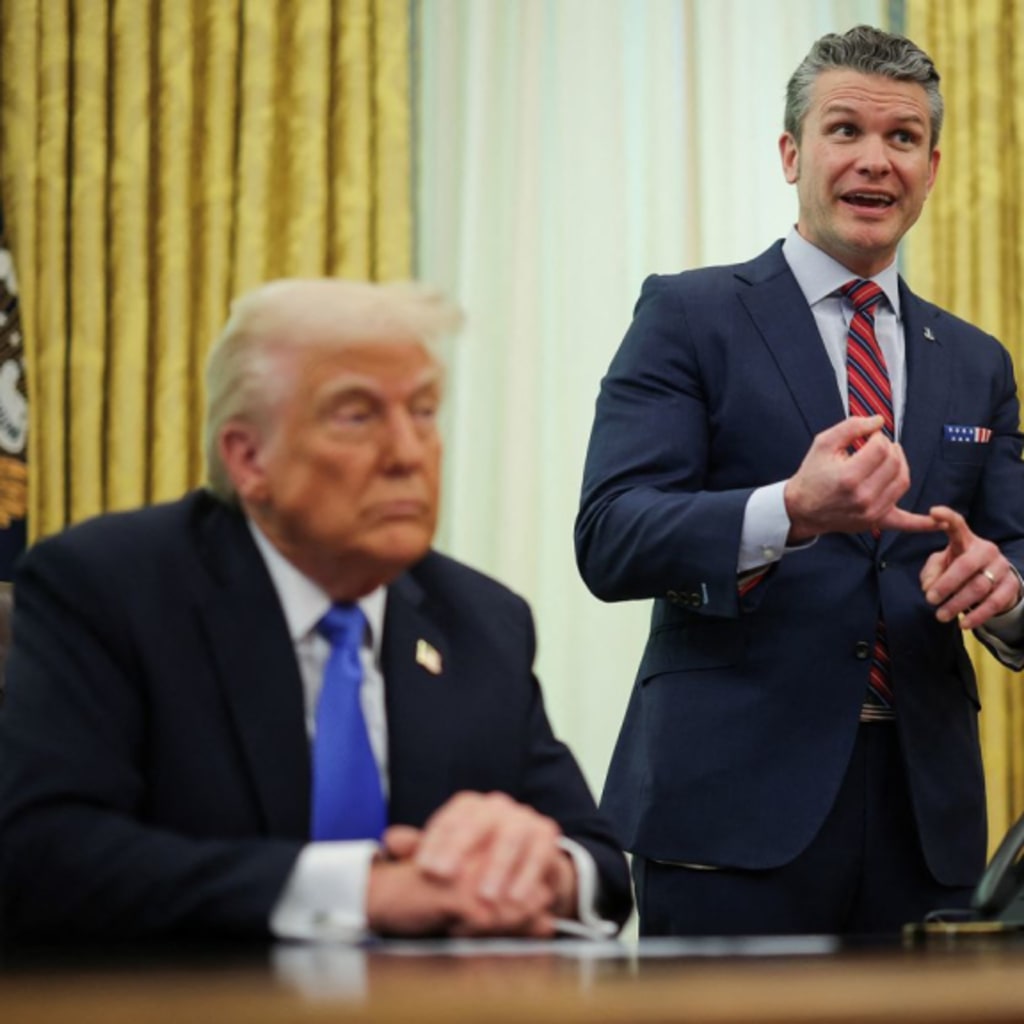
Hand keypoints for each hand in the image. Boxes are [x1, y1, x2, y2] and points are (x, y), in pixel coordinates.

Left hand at [413, 791, 575, 919]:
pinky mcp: (547, 834)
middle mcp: (496, 806)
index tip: (424, 869)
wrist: (526, 862)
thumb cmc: (479, 860)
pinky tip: (516, 899)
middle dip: (459, 848)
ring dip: (498, 867)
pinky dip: (527, 877)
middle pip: (477, 822)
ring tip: (486, 896)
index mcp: (470, 807)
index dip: (435, 842)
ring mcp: (523, 817)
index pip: (450, 819)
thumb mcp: (449, 856)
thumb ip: (420, 849)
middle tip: (443, 876)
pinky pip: (538, 854)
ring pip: (510, 838)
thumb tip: (389, 839)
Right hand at [783, 416, 939, 541]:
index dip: (877, 436)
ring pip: (903, 480)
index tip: (867, 437)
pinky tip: (940, 522)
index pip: (881, 447)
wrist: (802, 509)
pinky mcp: (877, 521)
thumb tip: (879, 420)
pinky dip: (924, 523)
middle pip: (895, 462)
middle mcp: (863, 497)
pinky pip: (906, 522)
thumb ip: (851, 427)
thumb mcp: (823, 444)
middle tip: (875, 446)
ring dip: (900, 464)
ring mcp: (872, 512)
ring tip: (888, 459)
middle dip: (888, 447)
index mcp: (848, 477)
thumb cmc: (812, 475)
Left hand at [920, 506, 1022, 629]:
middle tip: (930, 599)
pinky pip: (995, 602)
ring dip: (958, 603)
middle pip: (966, 565)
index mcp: (966, 540)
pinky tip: (963, 624)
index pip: (957, 524)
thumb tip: (929, 587)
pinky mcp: (1012, 585)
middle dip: (946, 584)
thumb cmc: (960, 569)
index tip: (933, 512)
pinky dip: (978, 615)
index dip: (946, 517)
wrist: (994, 581)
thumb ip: (932, 572)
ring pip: (979, 586)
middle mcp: (986, 550)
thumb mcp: (943, 565)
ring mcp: (1002, 567)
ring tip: (941, 616)